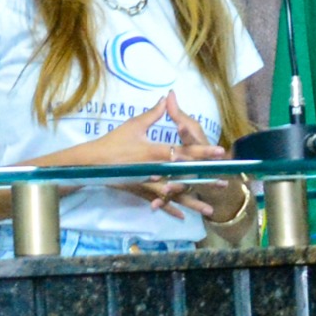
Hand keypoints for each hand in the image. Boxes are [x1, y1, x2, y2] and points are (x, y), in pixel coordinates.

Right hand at [91, 100, 229, 212]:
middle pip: (185, 176)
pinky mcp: (141, 191)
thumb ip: (154, 113)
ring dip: (192, 202)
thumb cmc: (113, 142)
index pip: (184, 151)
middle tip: (224, 183)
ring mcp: (148, 183)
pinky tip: (182, 217)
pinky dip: (169, 209)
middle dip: (205, 179)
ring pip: (175, 195)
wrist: (92, 162)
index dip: (203, 151)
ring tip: (210, 210)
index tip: (219, 151)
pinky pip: (158, 201)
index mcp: (155, 152)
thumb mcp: (133, 125)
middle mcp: (155, 170)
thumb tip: (167, 97)